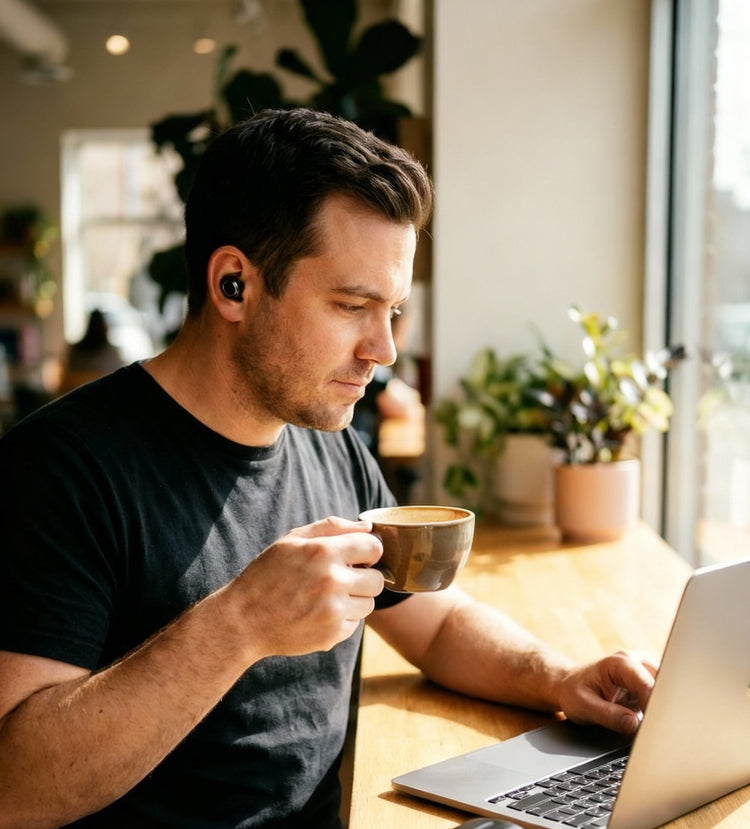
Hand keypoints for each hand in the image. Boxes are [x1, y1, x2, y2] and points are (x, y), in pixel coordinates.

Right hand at [228, 516, 384, 657]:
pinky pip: (355, 623)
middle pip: (378, 579)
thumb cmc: (267, 574)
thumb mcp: (292, 540)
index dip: (368, 551)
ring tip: (327, 598)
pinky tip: (319, 614)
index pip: (375, 548)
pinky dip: (342, 619)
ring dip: (355, 600)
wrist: (243, 620)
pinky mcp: (332, 635)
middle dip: (364, 577)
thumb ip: (332, 527)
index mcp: (324, 552)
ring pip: (369, 603)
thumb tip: (367, 527)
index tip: (357, 557)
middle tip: (341, 579)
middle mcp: (333, 581)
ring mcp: (334, 611)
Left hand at [557, 650, 657, 733]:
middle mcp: (636, 661)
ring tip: (651, 725)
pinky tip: (653, 721)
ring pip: (667, 691)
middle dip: (662, 707)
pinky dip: (660, 710)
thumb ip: (608, 715)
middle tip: (655, 729)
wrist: (570, 685)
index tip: (653, 725)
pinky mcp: (648, 683)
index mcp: (620, 662)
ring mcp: (644, 671)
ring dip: (662, 709)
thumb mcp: (583, 706)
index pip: (648, 685)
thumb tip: (633, 723)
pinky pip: (663, 696)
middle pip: (663, 685)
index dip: (653, 706)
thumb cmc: (574, 692)